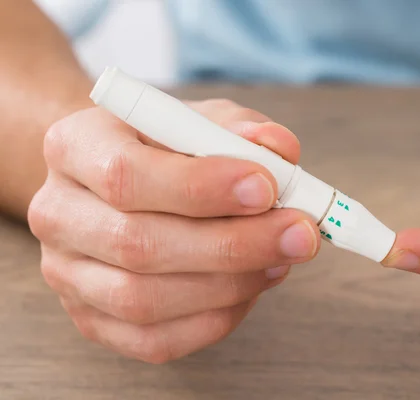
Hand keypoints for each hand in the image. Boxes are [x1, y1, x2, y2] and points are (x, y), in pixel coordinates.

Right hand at [28, 99, 319, 362]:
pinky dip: (216, 318)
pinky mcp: (92, 320)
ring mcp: (68, 275)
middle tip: (300, 234)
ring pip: (145, 300)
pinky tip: (252, 286)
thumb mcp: (200, 120)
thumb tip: (279, 149)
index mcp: (74, 147)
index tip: (267, 187)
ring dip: (231, 283)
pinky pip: (154, 340)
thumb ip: (239, 129)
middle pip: (138, 244)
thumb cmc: (165, 149)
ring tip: (281, 258)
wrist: (119, 183)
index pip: (126, 175)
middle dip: (233, 245)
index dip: (201, 187)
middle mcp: (58, 213)